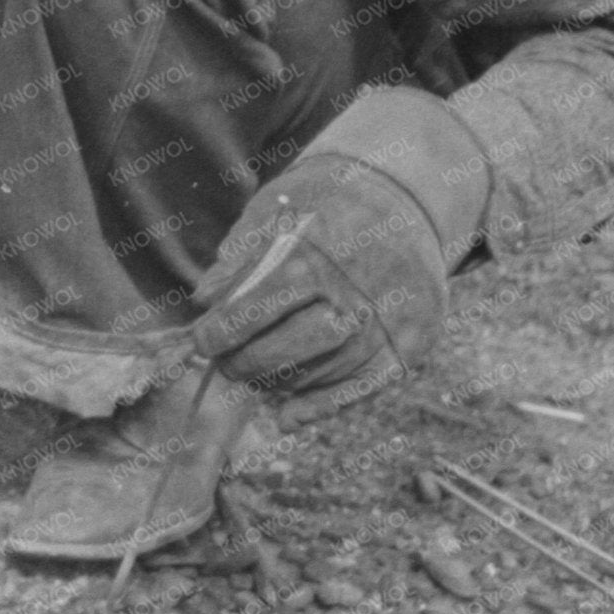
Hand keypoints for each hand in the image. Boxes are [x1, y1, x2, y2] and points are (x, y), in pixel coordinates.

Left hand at [184, 92, 492, 419]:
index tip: (203, 340)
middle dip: (248, 362)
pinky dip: (322, 407)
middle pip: (291, 346)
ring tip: (255, 376)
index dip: (223, 329)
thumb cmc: (324, 203)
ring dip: (280, 382)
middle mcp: (355, 291)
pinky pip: (364, 387)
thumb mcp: (276, 208)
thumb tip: (204, 298)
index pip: (258, 304)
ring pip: (324, 370)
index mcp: (316, 252)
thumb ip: (240, 254)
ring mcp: (386, 319)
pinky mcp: (410, 341)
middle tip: (226, 364)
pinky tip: (288, 417)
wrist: (404, 196)